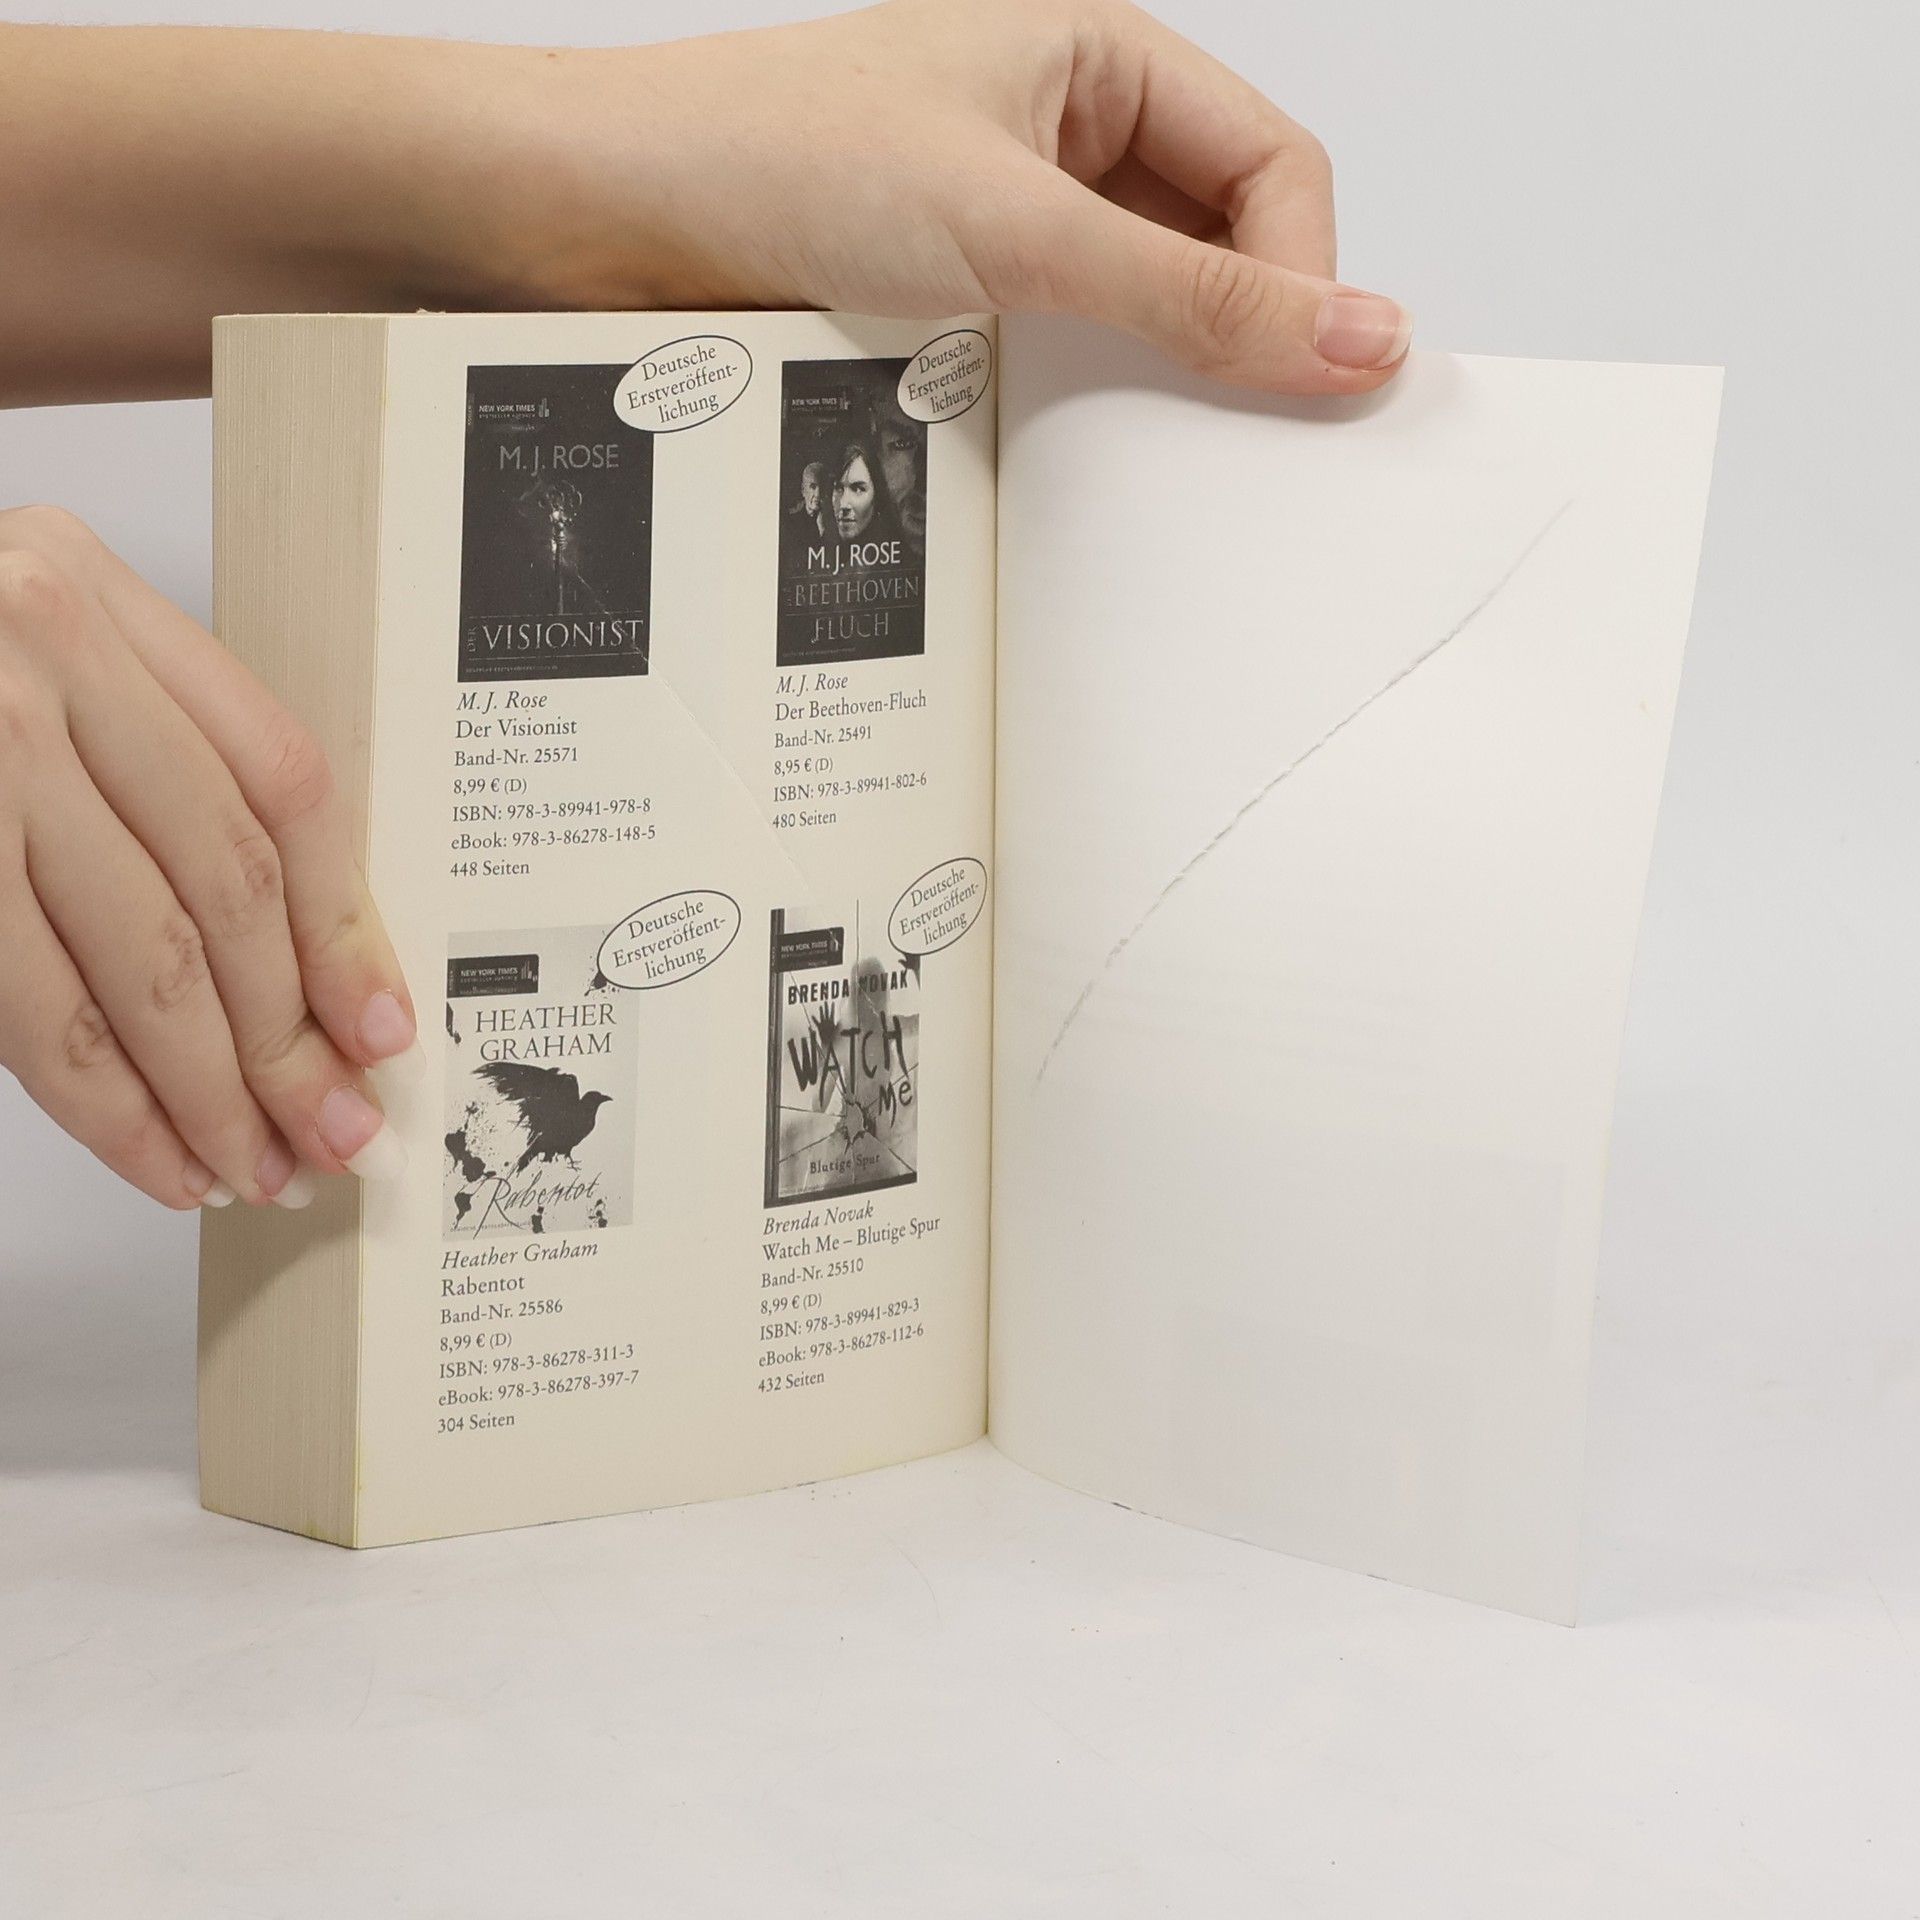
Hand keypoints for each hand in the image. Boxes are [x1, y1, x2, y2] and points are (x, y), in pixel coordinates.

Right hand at [0, 507, 415, 1208]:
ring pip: (146, 957)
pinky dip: (107, 1102)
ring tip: (254, 1163)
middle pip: (227, 882)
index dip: (344, 922)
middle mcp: (39, 653)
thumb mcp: (22, 669)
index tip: (381, 1022)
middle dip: (291, 1036)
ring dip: (210, 1090)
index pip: (280, 782)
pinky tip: (156, 1151)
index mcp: (92, 593)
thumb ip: (141, 765)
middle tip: (334, 1127)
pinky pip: (41, 1008)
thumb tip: (289, 969)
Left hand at [480, 0, 1407, 395]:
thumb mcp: (1017, 228)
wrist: (604, 218)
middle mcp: (1063, 134)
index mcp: (1100, 60)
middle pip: (1222, 242)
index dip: (1306, 272)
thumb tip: (1358, 333)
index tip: (1311, 378)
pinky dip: (1085, 402)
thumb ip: (1191, 295)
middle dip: (1242, 331)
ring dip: (1158, 376)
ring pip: (1143, 307)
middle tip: (1251, 433)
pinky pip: (1065, 353)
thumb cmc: (773, 157)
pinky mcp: (957, 297)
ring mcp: (1008, 220)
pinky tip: (1076, 442)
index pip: (1274, 168)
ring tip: (1153, 441)